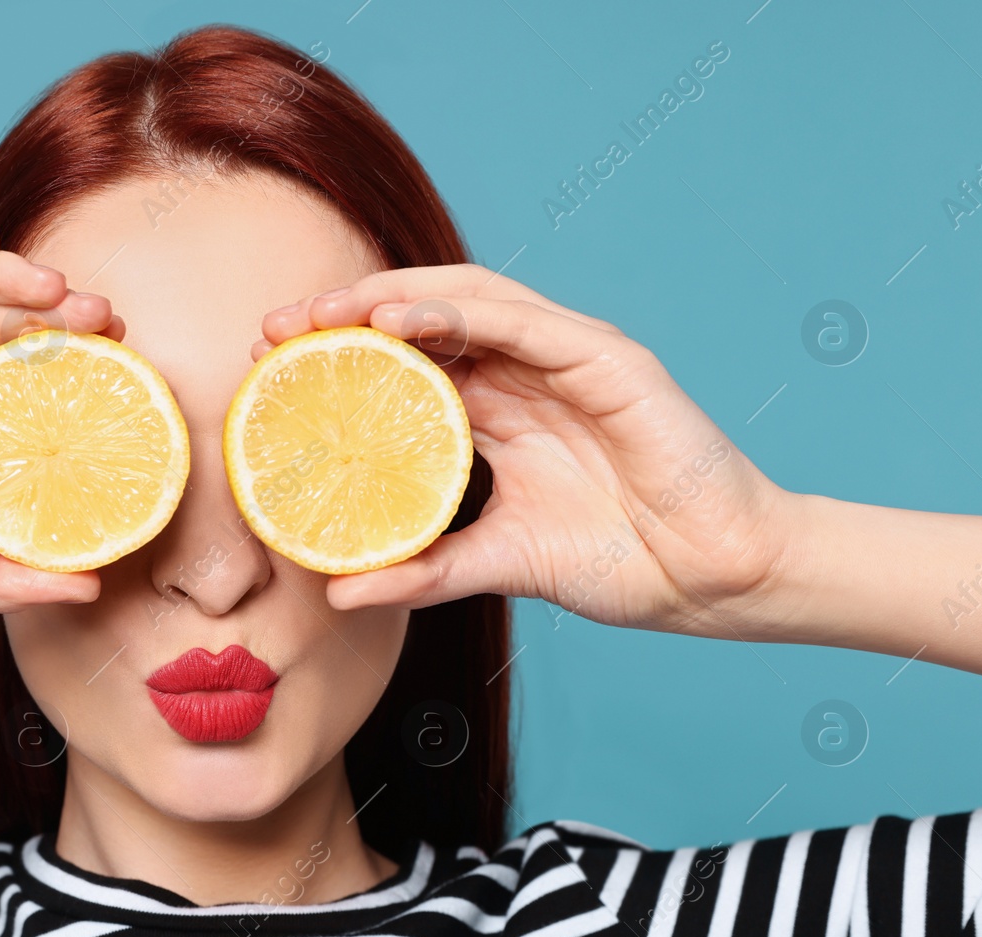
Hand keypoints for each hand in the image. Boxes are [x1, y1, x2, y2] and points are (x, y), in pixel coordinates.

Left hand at [256, 265, 796, 633]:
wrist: (712, 580)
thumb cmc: (621, 561)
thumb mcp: (497, 562)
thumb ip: (423, 569)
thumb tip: (339, 592)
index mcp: (500, 411)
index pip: (406, 364)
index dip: (339, 356)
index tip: (269, 367)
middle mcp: (526, 373)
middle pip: (422, 321)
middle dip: (344, 316)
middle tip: (272, 331)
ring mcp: (567, 358)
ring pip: (465, 303)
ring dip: (389, 300)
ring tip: (324, 314)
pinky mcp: (608, 359)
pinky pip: (524, 322)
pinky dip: (459, 313)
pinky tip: (399, 320)